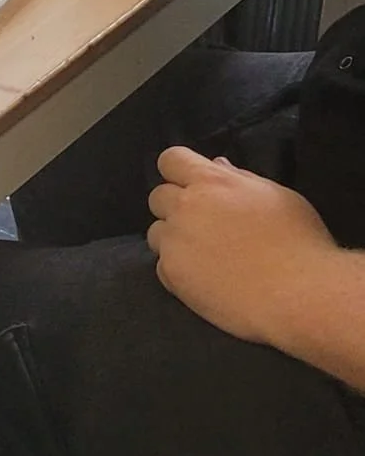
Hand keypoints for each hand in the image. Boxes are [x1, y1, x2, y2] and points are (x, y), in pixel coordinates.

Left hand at [147, 147, 338, 346]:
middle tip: (205, 225)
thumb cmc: (299, 241)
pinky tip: (207, 279)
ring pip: (156, 233)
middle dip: (176, 206)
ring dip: (173, 239)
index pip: (171, 160)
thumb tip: (216, 164)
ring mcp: (175, 242)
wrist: (299, 295)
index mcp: (211, 182)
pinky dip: (179, 270)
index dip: (179, 171)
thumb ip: (240, 178)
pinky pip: (162, 266)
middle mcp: (185, 208)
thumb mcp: (277, 196)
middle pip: (158, 197)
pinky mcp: (172, 275)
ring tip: (206, 255)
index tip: (193, 185)